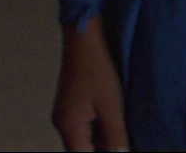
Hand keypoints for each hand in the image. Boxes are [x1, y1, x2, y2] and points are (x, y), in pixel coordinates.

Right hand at [53, 16, 127, 150]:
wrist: (83, 43)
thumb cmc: (97, 72)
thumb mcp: (111, 105)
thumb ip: (115, 134)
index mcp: (69, 127)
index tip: (119, 150)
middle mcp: (62, 124)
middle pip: (81, 149)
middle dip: (102, 148)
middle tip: (123, 142)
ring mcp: (64, 115)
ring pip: (83, 138)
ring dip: (101, 140)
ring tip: (122, 135)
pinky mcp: (69, 106)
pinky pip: (83, 126)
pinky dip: (97, 129)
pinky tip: (114, 124)